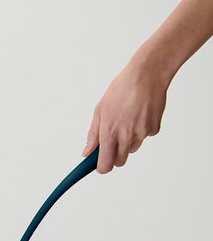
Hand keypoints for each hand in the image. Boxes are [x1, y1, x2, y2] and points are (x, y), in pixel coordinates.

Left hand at [83, 57, 169, 172]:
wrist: (148, 74)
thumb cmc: (122, 89)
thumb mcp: (100, 110)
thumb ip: (93, 134)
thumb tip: (87, 153)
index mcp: (109, 133)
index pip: (105, 165)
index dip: (102, 167)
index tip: (99, 164)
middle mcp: (126, 136)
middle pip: (120, 161)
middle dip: (114, 155)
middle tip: (112, 140)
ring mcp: (142, 133)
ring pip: (132, 149)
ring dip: (128, 142)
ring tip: (127, 120)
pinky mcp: (154, 128)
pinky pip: (145, 137)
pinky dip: (142, 130)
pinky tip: (139, 114)